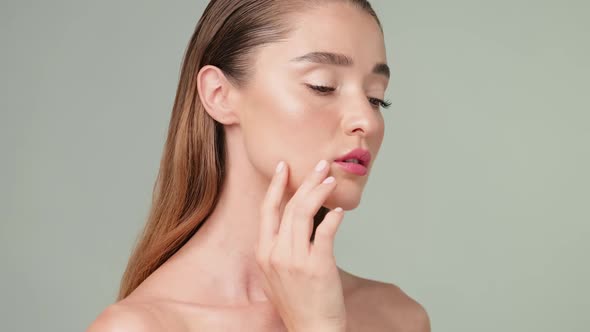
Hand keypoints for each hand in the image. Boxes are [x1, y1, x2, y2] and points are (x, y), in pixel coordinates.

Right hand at [256, 160, 346, 331]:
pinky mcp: (317, 265)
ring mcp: (295, 259)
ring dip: (320, 192)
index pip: (267, 210)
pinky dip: (333, 217)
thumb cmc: (297, 303)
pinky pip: (325, 232)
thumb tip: (295, 221)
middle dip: (306, 181)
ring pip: (305, 213)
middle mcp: (276, 253)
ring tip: (332, 180)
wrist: (311, 331)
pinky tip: (340, 211)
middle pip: (290, 206)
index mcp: (264, 253)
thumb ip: (280, 247)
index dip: (276, 186)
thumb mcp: (276, 274)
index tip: (284, 167)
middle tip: (320, 165)